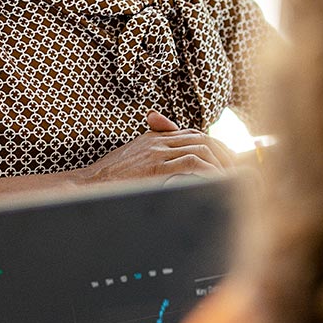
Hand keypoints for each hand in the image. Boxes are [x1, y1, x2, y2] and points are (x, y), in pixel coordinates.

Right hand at [75, 112, 238, 183]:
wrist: (84, 188)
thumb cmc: (107, 181)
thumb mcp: (132, 162)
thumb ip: (154, 158)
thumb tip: (180, 170)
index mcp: (155, 138)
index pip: (194, 135)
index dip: (215, 146)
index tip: (229, 160)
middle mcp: (158, 141)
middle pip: (203, 139)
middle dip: (225, 154)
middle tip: (238, 171)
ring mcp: (157, 152)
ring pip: (202, 148)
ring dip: (222, 164)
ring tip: (232, 180)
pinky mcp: (155, 166)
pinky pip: (193, 163)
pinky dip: (210, 171)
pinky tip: (218, 182)